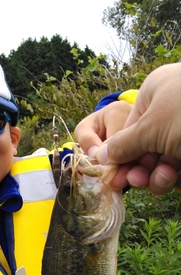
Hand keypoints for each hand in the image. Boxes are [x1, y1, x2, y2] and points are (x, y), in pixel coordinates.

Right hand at [76, 63, 180, 193]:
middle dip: (133, 167)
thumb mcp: (149, 130)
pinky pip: (173, 168)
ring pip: (156, 161)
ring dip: (152, 176)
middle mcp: (167, 109)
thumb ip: (121, 145)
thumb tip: (100, 158)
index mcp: (153, 92)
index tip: (109, 171)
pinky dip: (169, 177)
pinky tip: (173, 176)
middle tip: (128, 182)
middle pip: (139, 146)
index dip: (115, 151)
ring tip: (157, 179)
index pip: (122, 126)